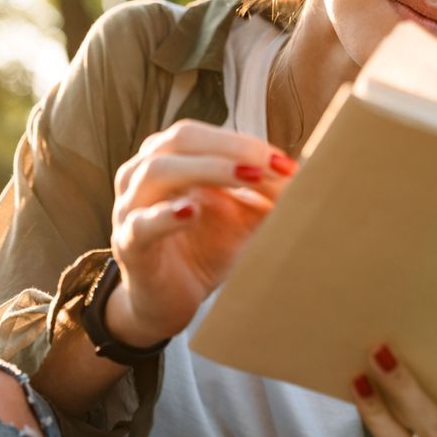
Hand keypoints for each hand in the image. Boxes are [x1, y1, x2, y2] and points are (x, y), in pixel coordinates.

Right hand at [105, 120, 296, 346]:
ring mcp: (130, 208)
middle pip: (181, 140)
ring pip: (158, 171)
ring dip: (208, 169)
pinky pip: (141, 224)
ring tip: (248, 177)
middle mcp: (142, 174)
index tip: (285, 163)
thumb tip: (309, 180)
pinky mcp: (128, 245)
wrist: (167, 302)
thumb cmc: (202, 250)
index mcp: (168, 158)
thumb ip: (267, 198)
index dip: (244, 142)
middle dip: (231, 148)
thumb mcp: (241, 220)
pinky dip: (166, 215)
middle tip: (271, 165)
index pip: (203, 135)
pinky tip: (191, 211)